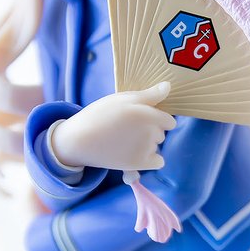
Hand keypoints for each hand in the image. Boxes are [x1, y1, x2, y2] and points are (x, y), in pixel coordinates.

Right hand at [50, 82, 176, 171]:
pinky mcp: (139, 164)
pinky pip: (158, 162)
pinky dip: (150, 159)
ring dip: (147, 144)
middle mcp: (150, 132)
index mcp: (147, 114)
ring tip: (124, 139)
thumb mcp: (123, 99)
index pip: (169, 121)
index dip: (156, 118)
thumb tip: (168, 87)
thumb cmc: (100, 115)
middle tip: (127, 128)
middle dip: (150, 130)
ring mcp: (146, 149)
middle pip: (161, 133)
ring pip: (156, 146)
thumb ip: (150, 95)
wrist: (80, 140)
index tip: (141, 118)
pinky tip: (136, 153)